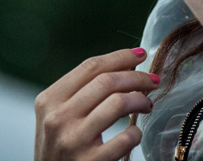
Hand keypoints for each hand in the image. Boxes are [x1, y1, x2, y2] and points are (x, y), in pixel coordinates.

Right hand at [34, 47, 159, 160]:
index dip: (120, 57)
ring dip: (140, 100)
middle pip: (107, 81)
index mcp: (49, 100)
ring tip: (147, 105)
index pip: (90, 67)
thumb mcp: (56, 115)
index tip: (140, 54)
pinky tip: (135, 134)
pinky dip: (135, 133)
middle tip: (152, 80)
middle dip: (137, 76)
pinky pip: (124, 138)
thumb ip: (81, 92)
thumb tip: (124, 66)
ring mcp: (73, 141)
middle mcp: (58, 118)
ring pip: (118, 103)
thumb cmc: (58, 147)